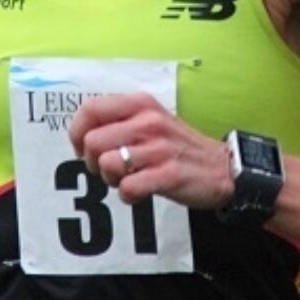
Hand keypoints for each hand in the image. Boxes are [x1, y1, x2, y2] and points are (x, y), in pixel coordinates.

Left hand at [68, 93, 234, 209]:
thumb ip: (119, 121)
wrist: (222, 167)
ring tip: (129, 178)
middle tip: (113, 169)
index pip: (90, 109)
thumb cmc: (177, 146)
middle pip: (92, 142)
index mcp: (141, 104)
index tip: (84, 148)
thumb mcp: (151, 119)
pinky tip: (141, 191)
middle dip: (94, 163)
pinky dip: (129, 195)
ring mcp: (159, 148)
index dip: (77, 133)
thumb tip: (82, 136)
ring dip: (112, 179)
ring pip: (107, 164)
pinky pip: (128, 188)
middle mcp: (149, 121)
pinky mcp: (168, 174)